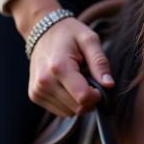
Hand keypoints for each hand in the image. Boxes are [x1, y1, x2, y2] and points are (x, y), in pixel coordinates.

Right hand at [9, 0, 113, 116]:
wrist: (41, 31)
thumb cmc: (69, 34)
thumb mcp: (89, 40)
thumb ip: (100, 63)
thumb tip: (109, 85)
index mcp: (58, 67)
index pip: (84, 97)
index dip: (97, 95)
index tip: (98, 83)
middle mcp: (44, 81)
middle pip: (78, 107)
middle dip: (89, 99)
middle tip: (88, 80)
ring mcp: (37, 90)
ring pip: (70, 113)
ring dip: (79, 102)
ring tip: (76, 81)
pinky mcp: (35, 96)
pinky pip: (61, 111)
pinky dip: (69, 103)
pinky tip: (67, 86)